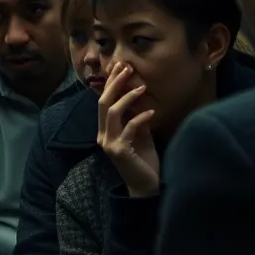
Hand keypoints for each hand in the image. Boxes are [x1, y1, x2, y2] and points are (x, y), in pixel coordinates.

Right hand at [96, 62, 159, 197]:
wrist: (146, 187)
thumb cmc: (143, 160)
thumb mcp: (140, 135)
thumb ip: (135, 118)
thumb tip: (138, 98)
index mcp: (104, 130)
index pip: (103, 101)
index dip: (110, 83)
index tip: (119, 67)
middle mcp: (103, 135)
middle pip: (103, 103)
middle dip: (114, 84)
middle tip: (126, 68)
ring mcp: (109, 143)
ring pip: (112, 113)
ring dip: (126, 98)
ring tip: (141, 87)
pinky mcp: (120, 151)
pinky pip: (129, 128)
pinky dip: (140, 117)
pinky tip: (151, 112)